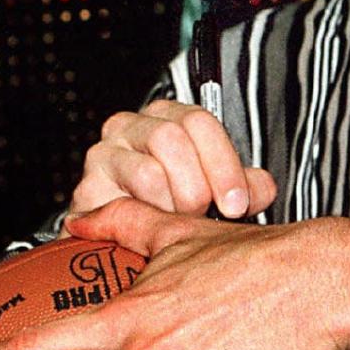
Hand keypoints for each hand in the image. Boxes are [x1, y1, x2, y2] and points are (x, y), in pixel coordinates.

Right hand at [68, 100, 276, 222]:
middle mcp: (133, 126)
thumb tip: (262, 189)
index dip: (223, 164)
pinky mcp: (86, 189)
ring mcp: (105, 154)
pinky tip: (155, 226)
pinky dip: (147, 218)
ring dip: (172, 204)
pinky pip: (123, 199)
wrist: (122, 232)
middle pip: (172, 138)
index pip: (200, 121)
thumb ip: (246, 187)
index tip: (237, 202)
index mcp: (169, 117)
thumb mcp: (218, 190)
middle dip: (198, 187)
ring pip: (149, 170)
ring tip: (178, 221)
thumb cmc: (173, 203)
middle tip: (205, 214)